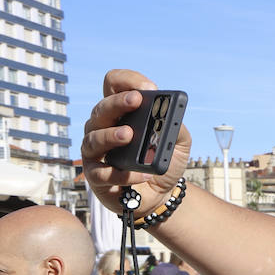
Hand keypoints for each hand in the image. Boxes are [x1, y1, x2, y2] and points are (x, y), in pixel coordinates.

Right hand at [80, 69, 190, 218]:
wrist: (160, 194)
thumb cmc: (163, 160)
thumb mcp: (179, 142)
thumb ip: (177, 127)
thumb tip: (170, 117)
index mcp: (121, 113)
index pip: (114, 85)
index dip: (127, 80)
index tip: (148, 87)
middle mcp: (103, 127)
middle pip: (103, 108)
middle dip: (119, 102)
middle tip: (137, 100)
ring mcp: (96, 151)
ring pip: (94, 138)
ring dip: (111, 135)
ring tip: (129, 135)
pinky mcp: (96, 175)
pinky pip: (103, 173)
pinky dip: (121, 174)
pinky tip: (141, 174)